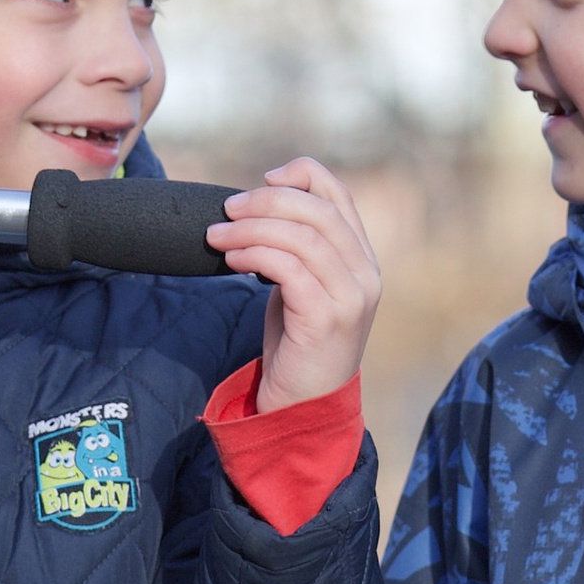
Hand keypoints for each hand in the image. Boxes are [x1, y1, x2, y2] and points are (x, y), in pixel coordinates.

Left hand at [207, 157, 380, 407]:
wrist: (303, 408)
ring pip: (301, 237)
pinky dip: (254, 256)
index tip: (261, 182)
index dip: (300, 175)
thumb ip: (297, 249)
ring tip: (217, 237)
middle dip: (265, 202)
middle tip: (227, 211)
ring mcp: (351, 298)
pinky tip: (232, 261)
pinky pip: (288, 269)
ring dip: (250, 230)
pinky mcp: (325, 319)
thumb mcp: (302, 287)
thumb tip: (257, 207)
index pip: (339, 194)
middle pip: (317, 210)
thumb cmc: (297, 346)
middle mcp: (365, 275)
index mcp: (362, 260)